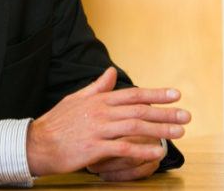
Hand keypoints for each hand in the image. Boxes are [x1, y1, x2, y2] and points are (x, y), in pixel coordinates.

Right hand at [26, 67, 189, 177]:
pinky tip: (156, 152)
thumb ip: (97, 87)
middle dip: (165, 113)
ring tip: (179, 133)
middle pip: (138, 110)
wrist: (37, 143)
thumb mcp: (76, 99)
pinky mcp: (94, 148)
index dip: (155, 94)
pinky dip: (141, 149)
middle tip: (186, 116)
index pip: (132, 94)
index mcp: (97, 100)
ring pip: (135, 127)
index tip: (175, 94)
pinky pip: (123, 148)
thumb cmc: (57, 123)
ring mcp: (98, 130)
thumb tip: (111, 72)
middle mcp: (100, 112)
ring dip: (159, 130)